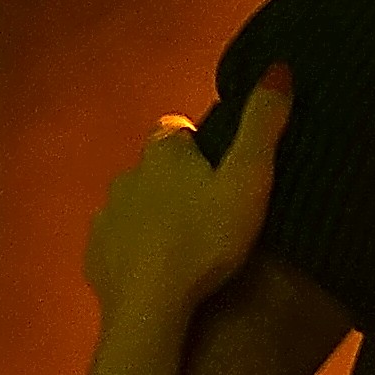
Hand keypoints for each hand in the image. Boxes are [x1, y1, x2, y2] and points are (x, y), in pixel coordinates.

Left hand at [84, 65, 287, 374]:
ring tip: (189, 250)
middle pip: (156, 170)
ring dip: (156, 220)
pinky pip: (118, 247)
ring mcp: (106, 217)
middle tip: (213, 214)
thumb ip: (264, 124)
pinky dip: (136, 255)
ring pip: (135, 207)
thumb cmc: (205, 241)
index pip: (179, 130)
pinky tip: (161, 278)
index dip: (201, 147)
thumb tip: (278, 68)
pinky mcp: (96, 257)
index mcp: (163, 152)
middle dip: (177, 184)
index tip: (222, 171)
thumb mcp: (250, 180)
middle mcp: (126, 175)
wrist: (151, 306)